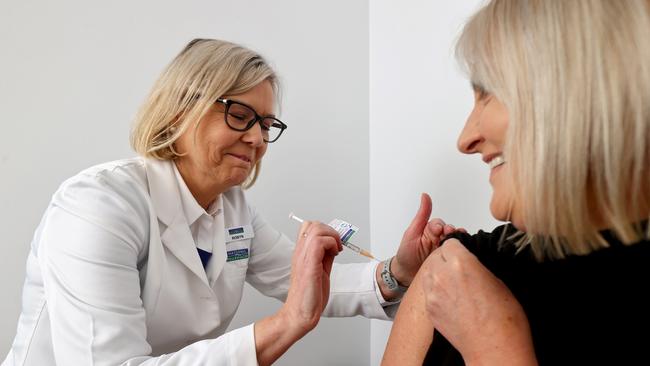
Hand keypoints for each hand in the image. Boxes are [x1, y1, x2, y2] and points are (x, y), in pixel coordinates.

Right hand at [280, 221, 341, 334]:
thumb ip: (325, 258)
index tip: (333, 244)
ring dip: (332, 236)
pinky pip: (320, 242)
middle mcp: (300, 252)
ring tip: (336, 250)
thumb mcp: (320, 271)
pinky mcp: (309, 265)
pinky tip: (335, 255)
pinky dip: (332, 244)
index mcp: (301, 253)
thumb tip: (334, 247)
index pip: (307, 227)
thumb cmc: (308, 297)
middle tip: (337, 246)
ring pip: (317, 228)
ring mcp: (303, 257)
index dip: (324, 230)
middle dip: (330, 231)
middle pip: (313, 224)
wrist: (300, 313)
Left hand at [391, 193, 463, 285]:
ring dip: (456, 242)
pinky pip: (456, 255)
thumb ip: (421, 215)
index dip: (440, 226)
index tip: (438, 229)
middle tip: (448, 235)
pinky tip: (460, 253)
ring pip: (456, 243)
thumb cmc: (406, 253)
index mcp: (431, 231)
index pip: (440, 224)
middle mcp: (439, 239)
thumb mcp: (412, 232)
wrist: (404, 274)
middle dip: (451, 232)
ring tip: (455, 245)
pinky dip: (460, 252)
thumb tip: (425, 196)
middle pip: (451, 232)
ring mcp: (444, 250)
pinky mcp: (447, 260)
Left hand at [419, 240, 535, 363]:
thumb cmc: (503, 318)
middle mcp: (442, 275)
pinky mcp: (429, 309)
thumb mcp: (496, 280)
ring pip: (429, 273)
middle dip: (446, 260)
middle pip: (436, 256)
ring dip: (439, 275)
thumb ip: (477, 267)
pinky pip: (429, 292)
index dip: (458, 249)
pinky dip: (437, 293)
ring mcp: (432, 293)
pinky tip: (453, 302)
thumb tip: (471, 263)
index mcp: (460, 262)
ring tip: (456, 286)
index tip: (464, 254)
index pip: (450, 243)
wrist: (494, 347)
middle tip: (461, 271)